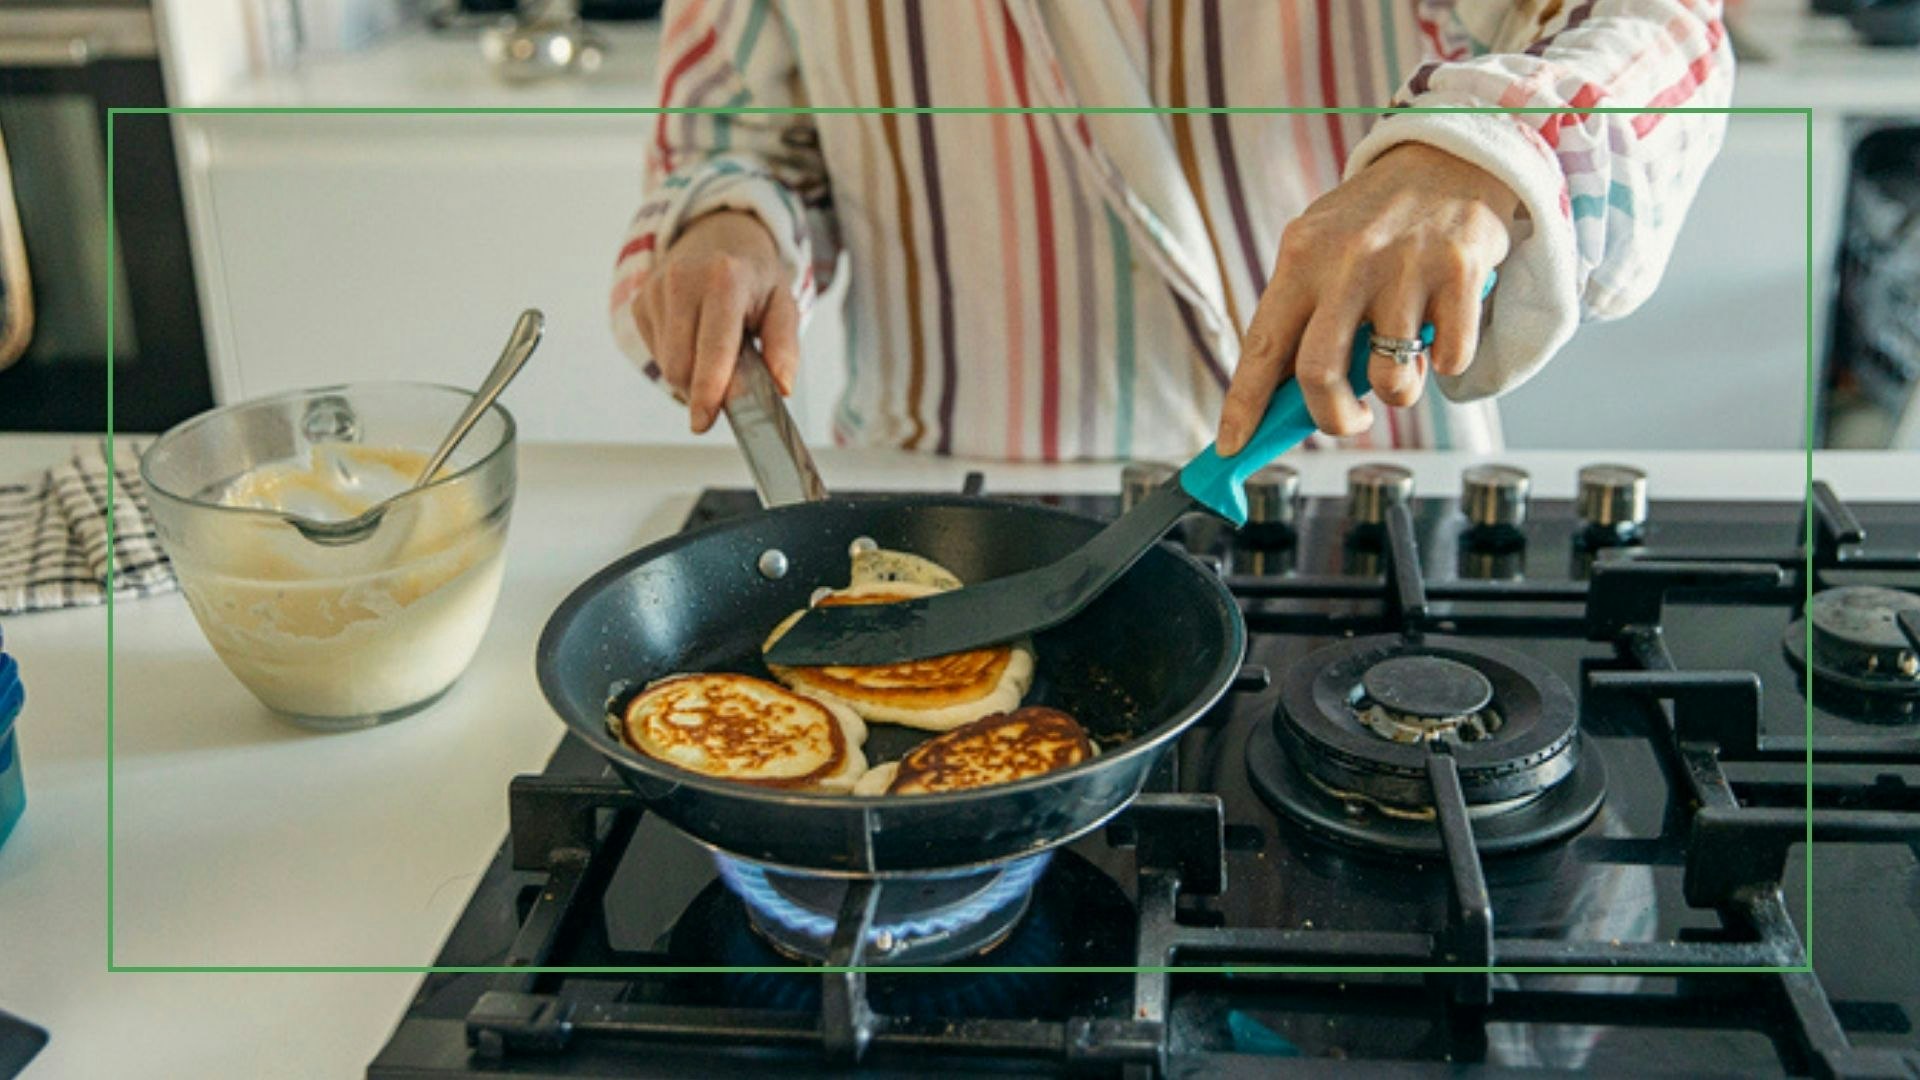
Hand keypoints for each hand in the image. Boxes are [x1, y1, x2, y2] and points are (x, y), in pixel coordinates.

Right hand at [631, 209, 799, 432]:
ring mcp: (655, 290)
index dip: (708, 388)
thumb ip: (784, 348)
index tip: (703, 421)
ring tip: (713, 347)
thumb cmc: (753, 278)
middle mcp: (683, 280)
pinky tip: (693, 336)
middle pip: (682, 365)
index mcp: (724, 279)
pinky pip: (657, 354)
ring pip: (667, 364)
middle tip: (729, 380)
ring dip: (692, 373)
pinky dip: (678, 358)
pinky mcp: (639, 302)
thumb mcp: (783, 305)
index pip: (713, 346)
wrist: (717, 236)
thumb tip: (782, 387)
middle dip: (703, 388)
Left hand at [1216, 142, 1518, 453]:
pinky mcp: (1460, 273)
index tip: (1231, 446)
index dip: (1243, 405)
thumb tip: (1282, 397)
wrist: (1452, 154)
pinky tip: (1443, 330)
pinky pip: (1450, 360)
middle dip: (1332, 418)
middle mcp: (1348, 261)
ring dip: (1398, 392)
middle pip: (1318, 375)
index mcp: (1301, 257)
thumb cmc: (1378, 218)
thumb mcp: (1323, 247)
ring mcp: (1405, 267)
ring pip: (1391, 379)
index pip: (1261, 347)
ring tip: (1404, 363)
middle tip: (1348, 420)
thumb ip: (1304, 312)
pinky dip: (1447, 364)